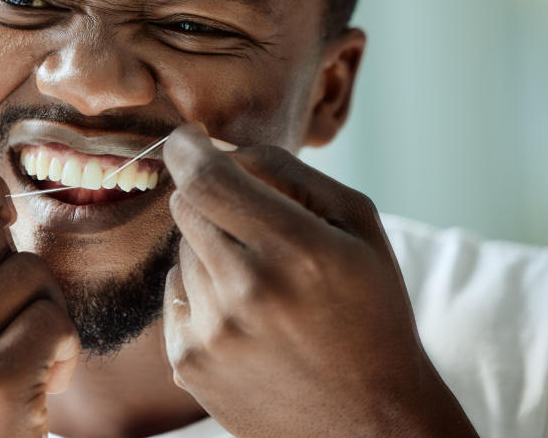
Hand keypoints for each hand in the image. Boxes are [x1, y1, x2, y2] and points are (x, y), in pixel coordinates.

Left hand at [161, 125, 477, 437]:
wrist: (370, 422)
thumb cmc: (371, 312)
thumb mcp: (359, 227)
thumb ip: (291, 173)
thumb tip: (223, 149)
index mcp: (299, 251)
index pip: (208, 179)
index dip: (187, 149)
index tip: (185, 138)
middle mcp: (248, 292)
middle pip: (185, 208)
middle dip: (208, 198)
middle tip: (247, 219)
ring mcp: (212, 333)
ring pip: (181, 250)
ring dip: (211, 249)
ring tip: (262, 285)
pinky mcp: (188, 363)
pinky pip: (175, 294)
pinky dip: (202, 292)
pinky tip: (246, 318)